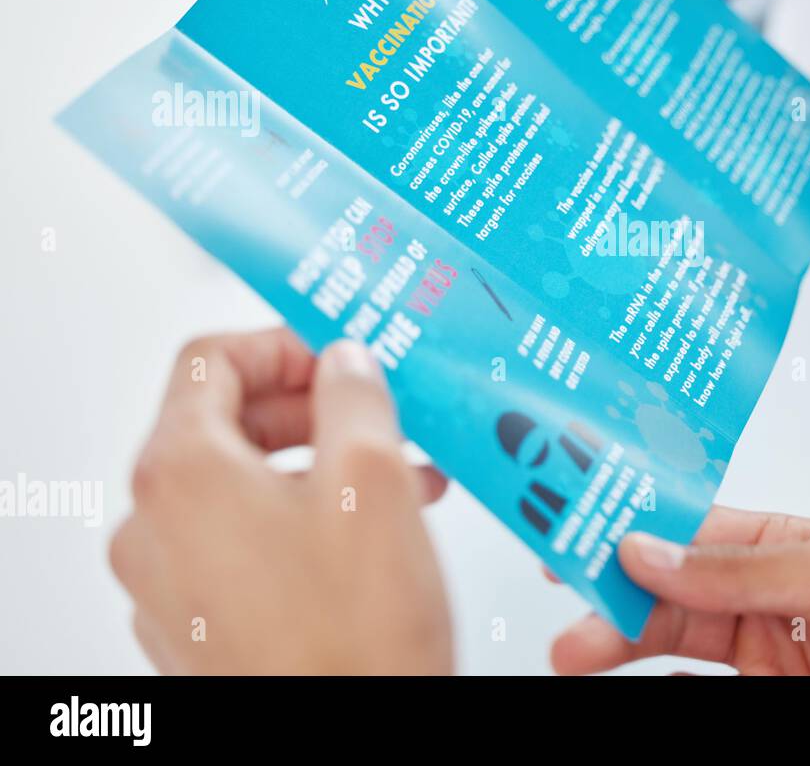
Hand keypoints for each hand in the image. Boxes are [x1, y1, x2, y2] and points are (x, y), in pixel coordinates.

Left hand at [109, 328, 452, 673]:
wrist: (348, 759)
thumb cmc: (354, 641)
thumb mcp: (375, 480)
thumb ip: (355, 395)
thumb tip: (344, 361)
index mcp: (182, 474)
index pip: (210, 359)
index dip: (283, 344)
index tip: (337, 355)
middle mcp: (154, 527)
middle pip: (222, 423)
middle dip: (312, 412)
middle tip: (378, 418)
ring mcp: (167, 584)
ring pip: (237, 487)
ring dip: (316, 468)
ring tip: (395, 484)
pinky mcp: (195, 626)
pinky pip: (237, 544)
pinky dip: (297, 523)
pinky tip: (365, 542)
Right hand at [551, 506, 809, 674]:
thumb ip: (747, 569)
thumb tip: (656, 549)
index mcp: (785, 538)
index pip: (688, 523)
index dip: (627, 518)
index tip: (573, 520)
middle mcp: (768, 586)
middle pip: (666, 580)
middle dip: (610, 585)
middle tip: (566, 602)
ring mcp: (765, 642)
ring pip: (670, 630)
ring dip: (618, 635)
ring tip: (577, 649)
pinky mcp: (771, 688)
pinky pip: (695, 679)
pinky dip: (652, 673)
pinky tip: (618, 670)